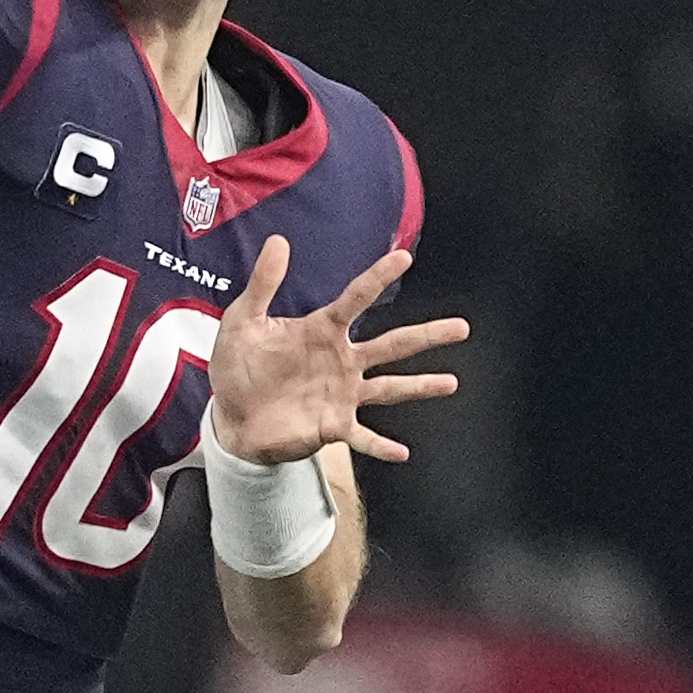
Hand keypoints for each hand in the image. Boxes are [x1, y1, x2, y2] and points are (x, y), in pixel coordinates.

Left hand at [207, 239, 465, 465]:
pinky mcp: (333, 427)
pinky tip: (402, 452)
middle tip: (461, 327)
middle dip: (427, 335)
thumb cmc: (239, 368)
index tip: (403, 257)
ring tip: (450, 382)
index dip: (377, 278)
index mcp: (322, 331)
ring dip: (420, 386)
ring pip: (390, 388)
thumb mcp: (244, 321)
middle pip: (392, 345)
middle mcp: (342, 361)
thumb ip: (263, 284)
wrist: (231, 418)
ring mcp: (342, 395)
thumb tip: (278, 240)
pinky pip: (363, 438)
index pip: (355, 300)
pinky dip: (381, 446)